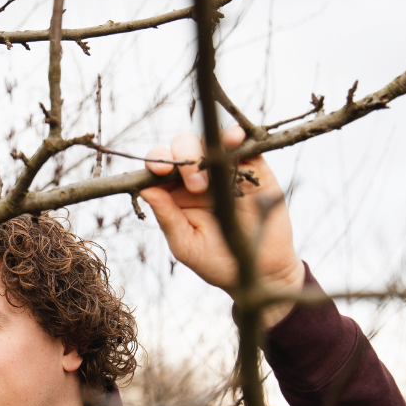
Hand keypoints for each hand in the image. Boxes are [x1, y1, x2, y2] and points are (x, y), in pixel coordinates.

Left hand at [140, 126, 304, 326]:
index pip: (158, 168)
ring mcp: (224, 169)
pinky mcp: (251, 166)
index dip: (156, 162)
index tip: (159, 170)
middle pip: (181, 147)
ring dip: (206, 147)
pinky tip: (233, 139)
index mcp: (174, 194)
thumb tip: (144, 190)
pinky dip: (235, 135)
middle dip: (184, 158)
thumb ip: (167, 218)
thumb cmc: (217, 262)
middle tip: (197, 186)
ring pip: (209, 139)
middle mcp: (196, 176)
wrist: (260, 270)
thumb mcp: (186, 245)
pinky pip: (241, 142)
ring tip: (213, 170)